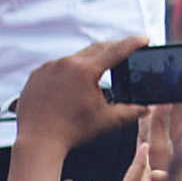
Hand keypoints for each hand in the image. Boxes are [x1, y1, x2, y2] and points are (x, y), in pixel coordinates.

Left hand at [12, 37, 144, 157]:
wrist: (38, 141)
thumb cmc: (71, 132)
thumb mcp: (106, 121)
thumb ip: (130, 112)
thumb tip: (145, 109)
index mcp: (84, 70)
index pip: (115, 51)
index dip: (133, 44)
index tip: (144, 39)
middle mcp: (64, 63)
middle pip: (95, 49)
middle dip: (113, 49)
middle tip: (126, 52)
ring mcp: (47, 68)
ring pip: (74, 58)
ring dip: (89, 61)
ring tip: (99, 70)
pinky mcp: (36, 75)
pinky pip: (56, 68)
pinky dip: (68, 72)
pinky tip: (73, 83)